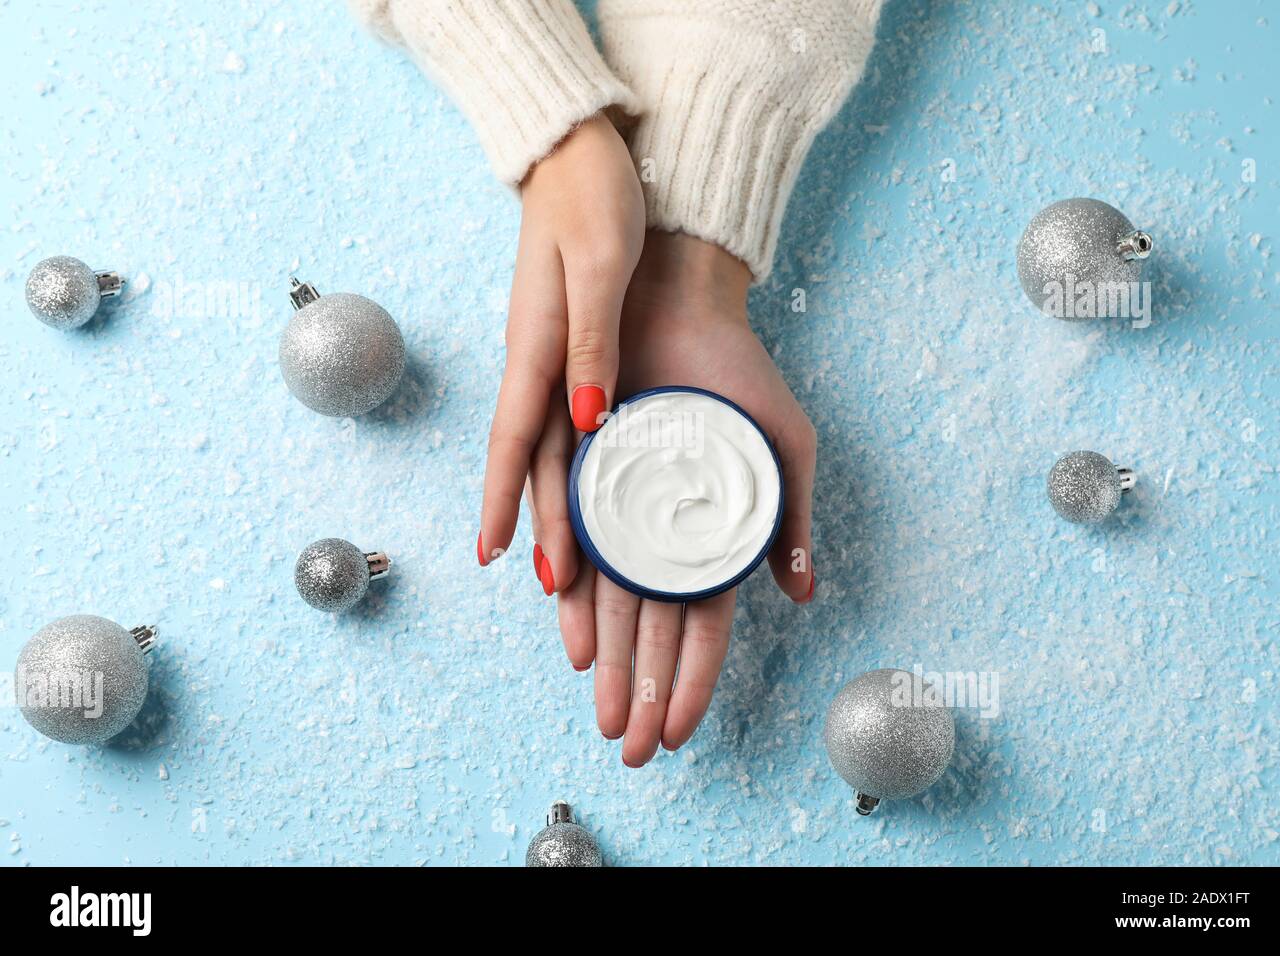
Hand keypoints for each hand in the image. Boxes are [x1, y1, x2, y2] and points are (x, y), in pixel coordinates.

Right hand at [478, 114, 644, 591]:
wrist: (580, 149)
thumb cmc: (594, 199)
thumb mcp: (601, 265)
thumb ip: (592, 344)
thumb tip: (589, 420)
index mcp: (536, 345)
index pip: (515, 440)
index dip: (504, 501)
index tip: (497, 558)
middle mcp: (535, 359)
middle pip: (531, 458)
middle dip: (537, 524)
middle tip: (552, 590)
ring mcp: (550, 352)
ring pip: (548, 445)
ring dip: (553, 504)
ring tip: (568, 560)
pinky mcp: (569, 343)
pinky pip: (565, 417)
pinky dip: (571, 462)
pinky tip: (587, 488)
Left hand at [559, 232, 817, 766]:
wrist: (677, 299)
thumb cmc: (739, 374)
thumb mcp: (784, 446)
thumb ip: (789, 518)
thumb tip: (803, 593)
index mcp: (711, 534)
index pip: (702, 624)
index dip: (692, 680)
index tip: (680, 733)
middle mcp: (661, 532)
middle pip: (652, 628)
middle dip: (644, 690)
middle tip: (632, 747)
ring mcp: (621, 509)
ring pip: (614, 600)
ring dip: (610, 659)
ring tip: (605, 711)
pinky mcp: (583, 475)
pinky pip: (577, 542)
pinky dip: (574, 589)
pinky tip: (572, 636)